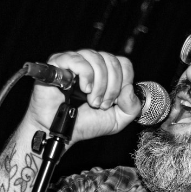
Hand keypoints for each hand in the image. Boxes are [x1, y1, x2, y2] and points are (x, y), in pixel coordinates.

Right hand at [22, 49, 141, 145]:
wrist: (58, 133)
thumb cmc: (83, 124)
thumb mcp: (117, 120)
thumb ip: (132, 107)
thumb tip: (130, 88)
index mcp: (103, 72)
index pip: (123, 63)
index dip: (124, 81)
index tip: (114, 101)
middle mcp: (89, 63)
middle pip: (112, 60)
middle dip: (112, 86)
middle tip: (101, 104)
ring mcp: (73, 60)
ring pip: (97, 58)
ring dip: (99, 84)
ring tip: (91, 100)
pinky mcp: (58, 63)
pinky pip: (79, 60)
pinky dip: (86, 75)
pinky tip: (83, 89)